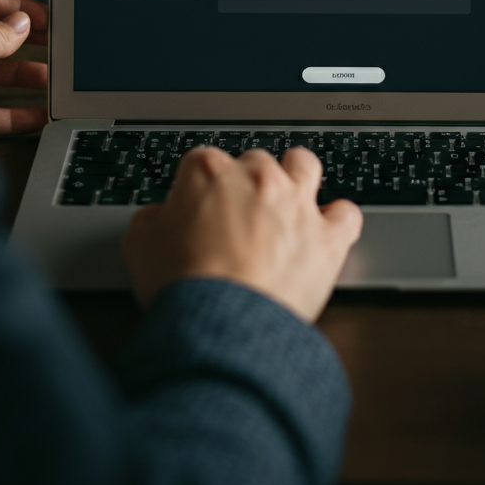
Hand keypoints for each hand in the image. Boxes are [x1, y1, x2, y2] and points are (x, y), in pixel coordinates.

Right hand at [122, 146, 362, 321]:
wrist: (223, 323)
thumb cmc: (182, 285)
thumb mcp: (138, 247)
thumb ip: (149, 221)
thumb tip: (156, 217)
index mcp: (208, 171)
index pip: (203, 162)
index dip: (200, 187)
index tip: (199, 207)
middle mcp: (257, 177)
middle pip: (255, 162)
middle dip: (247, 183)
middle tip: (239, 214)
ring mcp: (296, 203)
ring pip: (304, 165)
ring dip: (297, 177)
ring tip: (288, 198)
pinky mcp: (327, 235)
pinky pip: (346, 213)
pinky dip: (339, 219)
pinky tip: (329, 229)